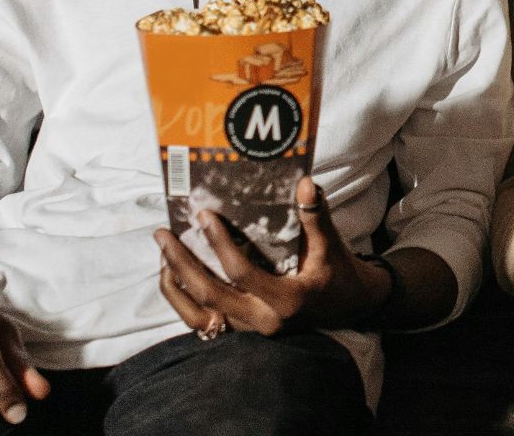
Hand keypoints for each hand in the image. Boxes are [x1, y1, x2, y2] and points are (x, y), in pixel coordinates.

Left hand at [155, 177, 391, 335]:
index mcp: (287, 300)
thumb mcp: (331, 244)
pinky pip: (205, 321)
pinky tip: (175, 276)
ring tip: (163, 255)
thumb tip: (305, 182)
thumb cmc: (339, 272)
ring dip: (177, 286)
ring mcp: (252, 329)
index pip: (242, 273)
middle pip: (210, 297)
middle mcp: (265, 320)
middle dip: (182, 264)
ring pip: (201, 315)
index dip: (220, 245)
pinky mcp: (245, 330)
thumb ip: (315, 215)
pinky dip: (185, 301)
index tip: (203, 216)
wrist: (350, 306)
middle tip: (163, 235)